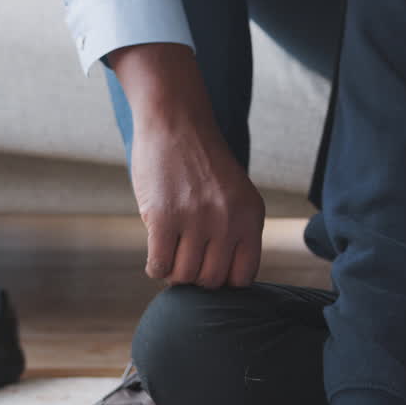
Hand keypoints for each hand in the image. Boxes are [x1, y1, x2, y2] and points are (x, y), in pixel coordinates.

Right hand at [110, 43, 264, 287]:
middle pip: (211, 281)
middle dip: (196, 277)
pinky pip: (159, 266)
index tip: (209, 269)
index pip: (243, 277)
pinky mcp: (164, 218)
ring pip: (184, 277)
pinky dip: (155, 267)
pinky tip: (156, 251)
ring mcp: (197, 220)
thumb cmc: (201, 164)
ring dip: (173, 272)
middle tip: (185, 259)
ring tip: (170, 252)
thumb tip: (221, 281)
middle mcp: (229, 220)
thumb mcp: (235, 195)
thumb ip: (236, 233)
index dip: (223, 279)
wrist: (176, 123)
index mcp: (251, 216)